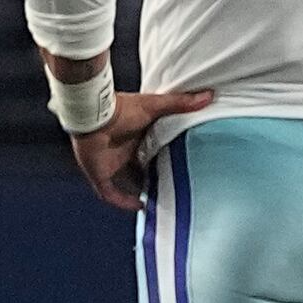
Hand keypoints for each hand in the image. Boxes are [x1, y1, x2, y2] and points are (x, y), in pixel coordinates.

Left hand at [67, 90, 213, 211]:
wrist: (94, 116)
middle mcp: (123, 152)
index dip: (164, 159)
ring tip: (160, 199)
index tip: (181, 166)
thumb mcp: (155, 106)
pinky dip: (123, 202)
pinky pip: (110, 194)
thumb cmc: (121, 108)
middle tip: (173, 186)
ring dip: (140, 191)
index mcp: (135, 136)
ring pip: (127, 182)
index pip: (151, 151)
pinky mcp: (99, 175)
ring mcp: (110, 164)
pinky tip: (139, 206)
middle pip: (140, 169)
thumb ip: (180, 103)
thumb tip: (208, 95)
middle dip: (154, 178)